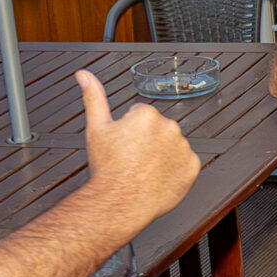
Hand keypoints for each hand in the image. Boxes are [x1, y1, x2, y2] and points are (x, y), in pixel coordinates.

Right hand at [76, 70, 199, 231]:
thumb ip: (93, 97)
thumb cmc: (108, 168)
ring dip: (162, 155)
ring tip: (144, 169)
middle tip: (132, 159)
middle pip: (158, 130)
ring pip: (172, 147)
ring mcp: (183, 148)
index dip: (129, 132)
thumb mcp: (96, 128)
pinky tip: (158, 177)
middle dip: (148, 141)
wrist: (120, 201)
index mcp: (147, 115)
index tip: (124, 146)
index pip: (141, 117)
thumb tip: (84, 75)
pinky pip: (185, 164)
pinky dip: (175, 170)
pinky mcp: (192, 167)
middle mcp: (169, 127)